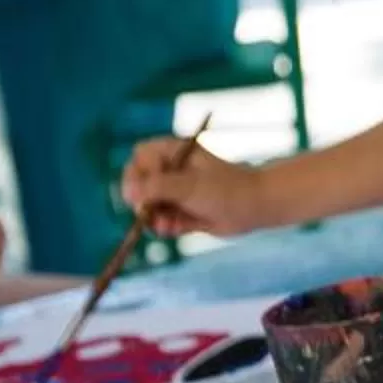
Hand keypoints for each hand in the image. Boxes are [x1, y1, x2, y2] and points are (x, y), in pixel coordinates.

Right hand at [120, 136, 267, 239]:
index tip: (144, 190)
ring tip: (167, 225)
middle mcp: (172, 170)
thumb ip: (157, 187)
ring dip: (153, 218)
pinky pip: (161, 221)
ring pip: (148, 206)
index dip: (138, 173)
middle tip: (148, 213)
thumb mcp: (189, 186)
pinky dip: (165, 227)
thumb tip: (129, 192)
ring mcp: (176, 192)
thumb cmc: (225, 189)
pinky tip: (174, 229)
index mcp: (173, 152)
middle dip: (143, 201)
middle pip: (138, 184)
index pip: (139, 157)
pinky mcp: (181, 212)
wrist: (254, 208)